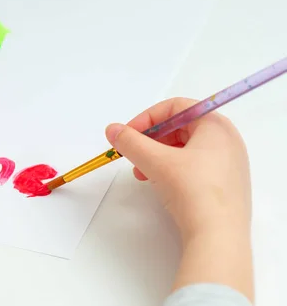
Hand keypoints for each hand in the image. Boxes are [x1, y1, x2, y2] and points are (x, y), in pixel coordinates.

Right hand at [105, 97, 253, 300]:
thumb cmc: (192, 189)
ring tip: (142, 174)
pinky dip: (172, 170)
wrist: (218, 236)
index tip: (128, 135)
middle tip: (133, 156)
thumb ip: (130, 142)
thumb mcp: (155, 161)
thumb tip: (112, 129)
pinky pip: (194, 166)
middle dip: (150, 140)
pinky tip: (160, 185)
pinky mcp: (226, 185)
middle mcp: (227, 140)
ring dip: (157, 156)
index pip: (175, 107)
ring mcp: (229, 163)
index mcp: (216, 125)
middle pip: (180, 127)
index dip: (146, 118)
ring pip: (185, 148)